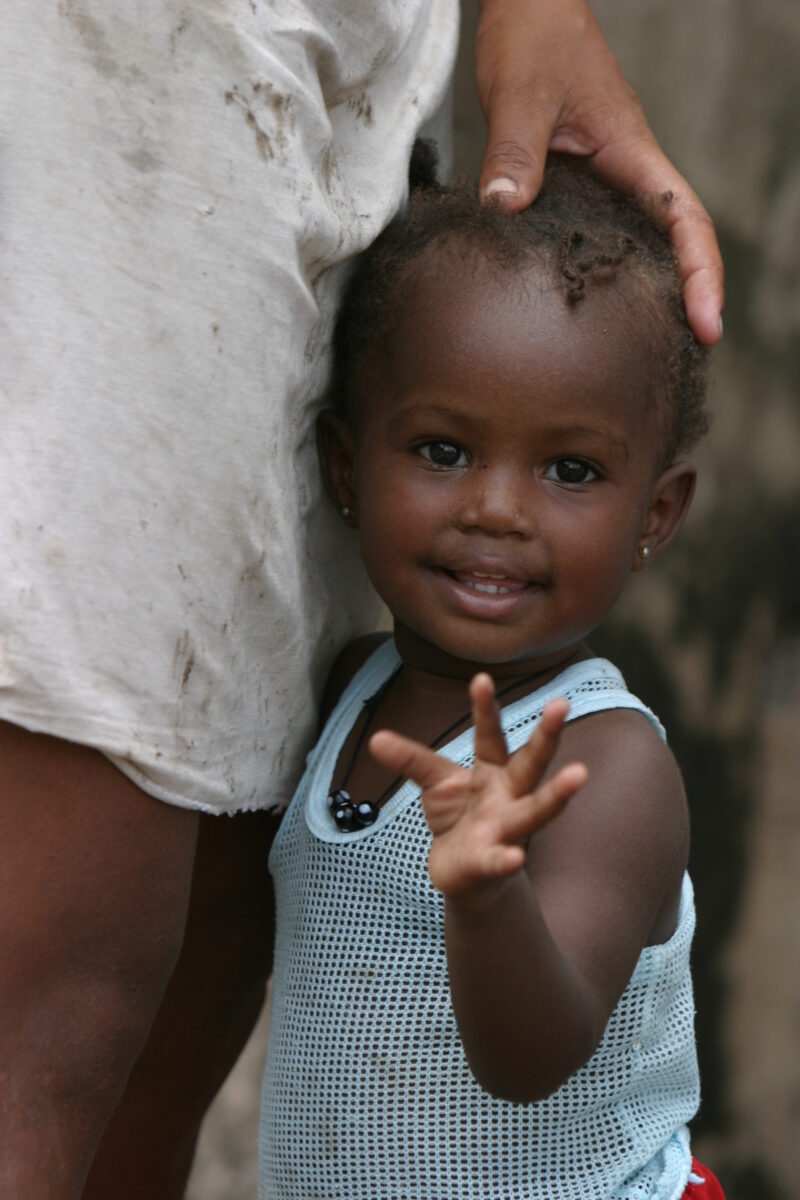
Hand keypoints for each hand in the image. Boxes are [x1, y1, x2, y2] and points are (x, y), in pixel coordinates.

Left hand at [369, 674, 587, 898]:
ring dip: (556, 795)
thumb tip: (375, 738)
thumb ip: (411, 761)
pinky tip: (513, 858)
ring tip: (578, 775)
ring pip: (534, 811)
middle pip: (530, 763)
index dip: (485, 708)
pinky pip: (499, 860)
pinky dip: (505, 859)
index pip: (491, 735)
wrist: (465, 874)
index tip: (480, 678)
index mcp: (493, 770)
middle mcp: (508, 795)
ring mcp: (505, 829)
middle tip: (561, 704)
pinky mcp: (491, 862)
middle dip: (546, 736)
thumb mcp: (435, 783)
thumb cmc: (458, 817)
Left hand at [475, 0, 723, 345]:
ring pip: (642, 241)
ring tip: (640, 347)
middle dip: (687, 296)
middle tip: (680, 354)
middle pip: (675, 241)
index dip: (700, 274)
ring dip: (651, 290)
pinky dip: (606, 271)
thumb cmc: (534, 36)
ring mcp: (605, 179)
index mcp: (631, 151)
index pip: (684, 219)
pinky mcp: (578, 184)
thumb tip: (503, 208)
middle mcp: (627, 171)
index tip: (707, 323)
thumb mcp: (520, 93)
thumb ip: (513, 151)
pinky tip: (585, 306)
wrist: (527, 9)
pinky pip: (602, 234)